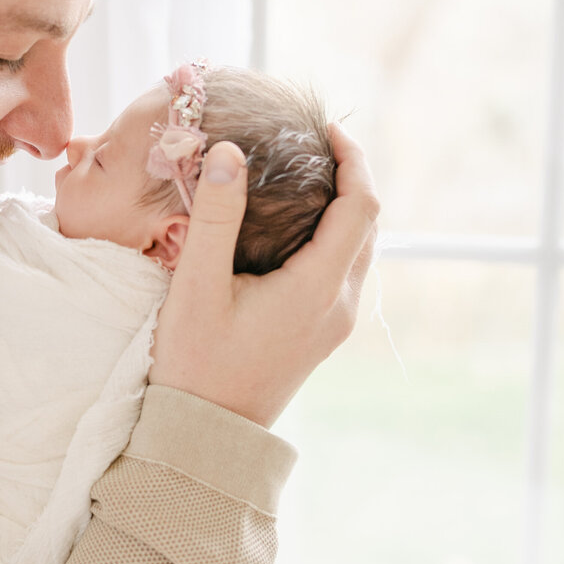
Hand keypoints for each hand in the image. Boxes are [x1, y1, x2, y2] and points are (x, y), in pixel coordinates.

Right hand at [148, 124, 379, 428]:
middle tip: (312, 143)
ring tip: (303, 175)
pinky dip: (332, 236)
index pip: (361, 206)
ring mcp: (334, 324)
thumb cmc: (194, 364)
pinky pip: (343, 271)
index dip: (353, 159)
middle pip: (368, 225)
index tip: (325, 128)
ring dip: (344, 208)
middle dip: (351, 177)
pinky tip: (293, 225)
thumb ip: (215, 215)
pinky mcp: (321, 335)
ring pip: (359, 250)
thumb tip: (228, 150)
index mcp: (317, 288)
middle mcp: (338, 305)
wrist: (204, 436)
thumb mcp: (195, 286)